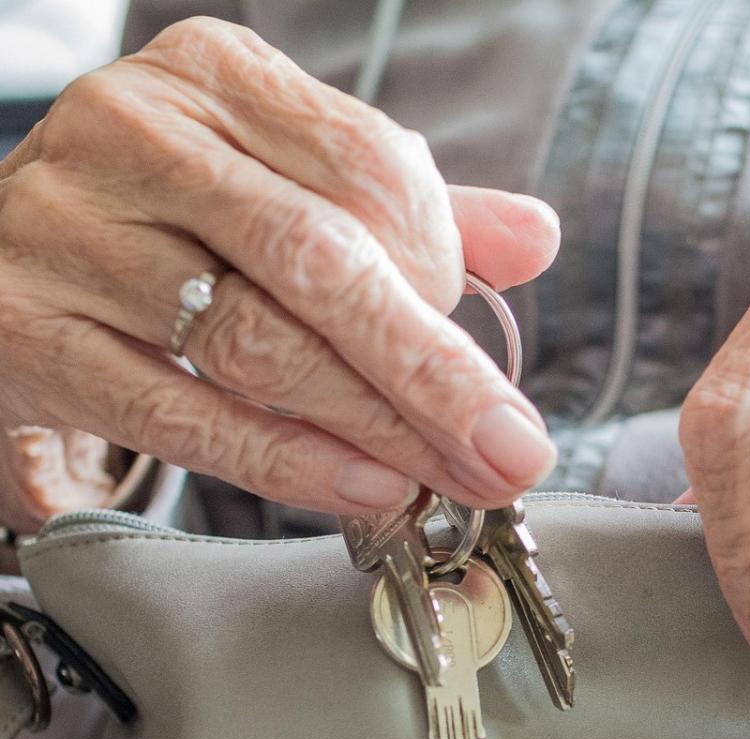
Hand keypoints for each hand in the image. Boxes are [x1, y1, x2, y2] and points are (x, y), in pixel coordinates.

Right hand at [0, 17, 560, 529]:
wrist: (7, 259)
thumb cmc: (174, 225)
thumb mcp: (291, 187)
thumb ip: (411, 212)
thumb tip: (536, 237)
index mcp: (218, 81)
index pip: (368, 165)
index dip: (442, 268)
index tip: (484, 350)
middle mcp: (138, 136)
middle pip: (321, 262)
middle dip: (435, 371)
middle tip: (512, 448)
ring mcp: (72, 234)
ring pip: (257, 343)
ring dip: (378, 427)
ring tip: (453, 476)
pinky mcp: (33, 335)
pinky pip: (182, 412)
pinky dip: (288, 458)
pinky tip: (366, 485)